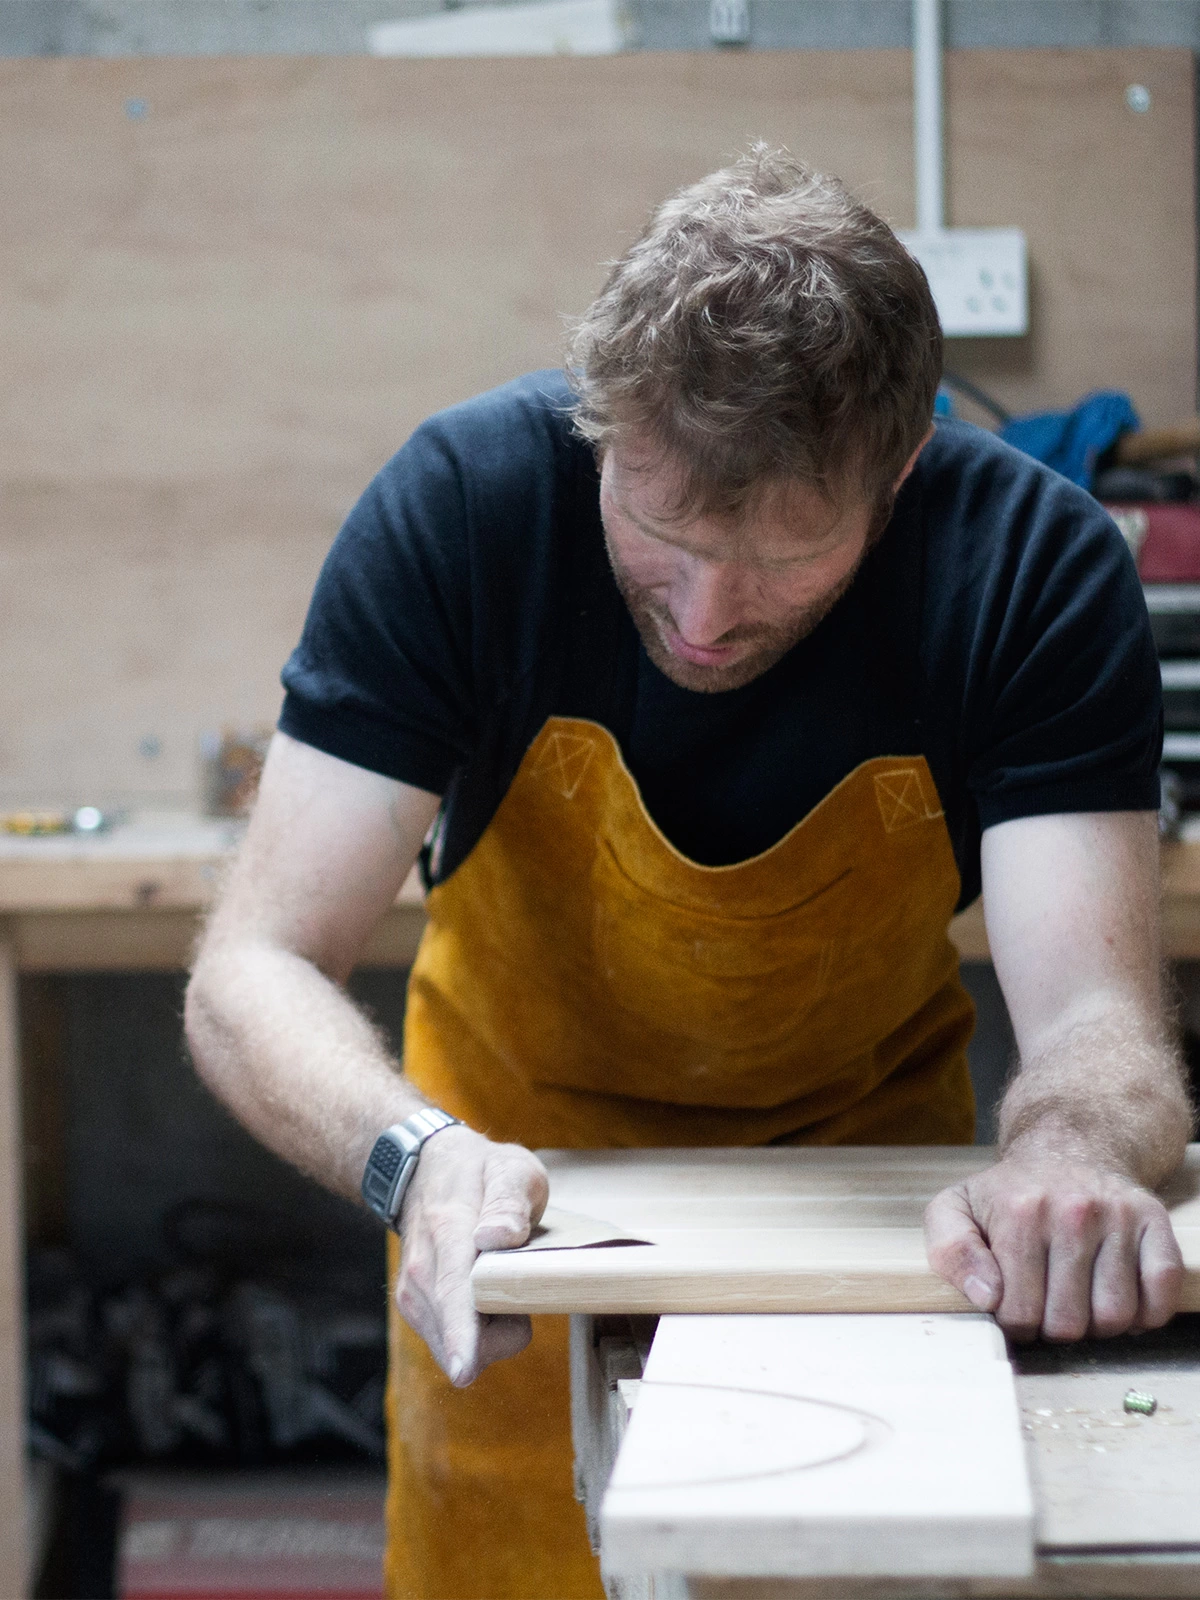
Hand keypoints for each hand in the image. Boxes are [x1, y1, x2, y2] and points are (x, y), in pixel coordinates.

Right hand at [395, 1124, 548, 1384]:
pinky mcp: (415, 1309)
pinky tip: (482, 1293)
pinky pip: (455, 1344)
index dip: (462, 1333)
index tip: (465, 1369)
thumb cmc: (478, 1173)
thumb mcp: (509, 1168)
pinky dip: (477, 1330)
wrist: (425, 1171)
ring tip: (496, 1279)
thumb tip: (500, 1237)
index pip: (454, 1290)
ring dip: (492, 1330)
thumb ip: (509, 1201)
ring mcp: (413, 1294)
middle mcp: (422, 1272)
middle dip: (504, 1329)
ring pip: (461, 1348)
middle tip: (515, 1278)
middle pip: (464, 1336)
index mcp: (449, 1233)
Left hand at [924, 1154, 1183, 1339]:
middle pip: (1068, 1323)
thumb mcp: (956, 1209)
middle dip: (1053, 1328)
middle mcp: (1072, 1212)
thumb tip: (986, 1296)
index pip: (1018, 1313)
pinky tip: (1121, 1301)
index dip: (1014, 1322)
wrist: (1067, 1147)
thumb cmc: (1009, 1192)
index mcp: (1019, 1213)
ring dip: (1097, 1325)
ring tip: (1080, 1302)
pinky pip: (1161, 1290)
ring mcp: (1117, 1216)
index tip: (1014, 1305)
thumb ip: (950, 1252)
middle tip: (1048, 1305)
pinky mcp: (1153, 1221)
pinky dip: (1146, 1312)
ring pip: (1115, 1316)